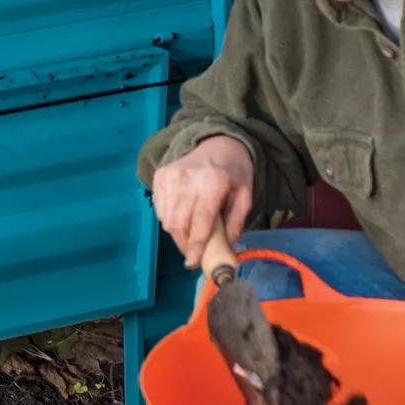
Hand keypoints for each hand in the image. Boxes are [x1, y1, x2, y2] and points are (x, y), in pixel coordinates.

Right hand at [151, 136, 256, 268]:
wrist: (217, 142)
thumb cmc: (234, 171)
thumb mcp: (245, 196)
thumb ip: (236, 222)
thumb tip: (226, 250)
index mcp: (213, 183)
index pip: (199, 221)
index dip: (195, 245)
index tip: (192, 263)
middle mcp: (188, 179)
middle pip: (179, 223)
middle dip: (184, 244)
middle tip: (193, 252)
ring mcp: (171, 176)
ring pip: (166, 219)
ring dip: (176, 234)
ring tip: (189, 235)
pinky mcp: (161, 175)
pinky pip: (159, 209)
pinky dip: (168, 220)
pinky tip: (181, 218)